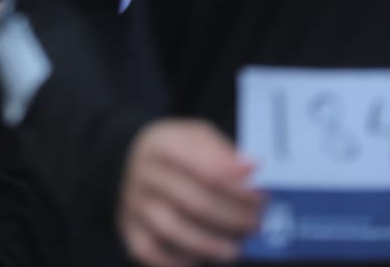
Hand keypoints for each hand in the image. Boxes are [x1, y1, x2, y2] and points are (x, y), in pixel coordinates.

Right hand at [119, 120, 264, 266]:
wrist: (131, 157)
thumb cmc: (177, 150)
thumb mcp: (197, 134)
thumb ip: (222, 151)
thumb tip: (250, 169)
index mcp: (163, 144)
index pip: (206, 171)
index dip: (238, 189)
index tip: (261, 198)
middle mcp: (143, 172)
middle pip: (194, 202)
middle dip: (232, 218)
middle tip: (256, 224)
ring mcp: (133, 201)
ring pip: (172, 228)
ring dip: (209, 244)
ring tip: (236, 249)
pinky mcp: (128, 226)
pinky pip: (148, 250)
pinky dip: (175, 259)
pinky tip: (200, 259)